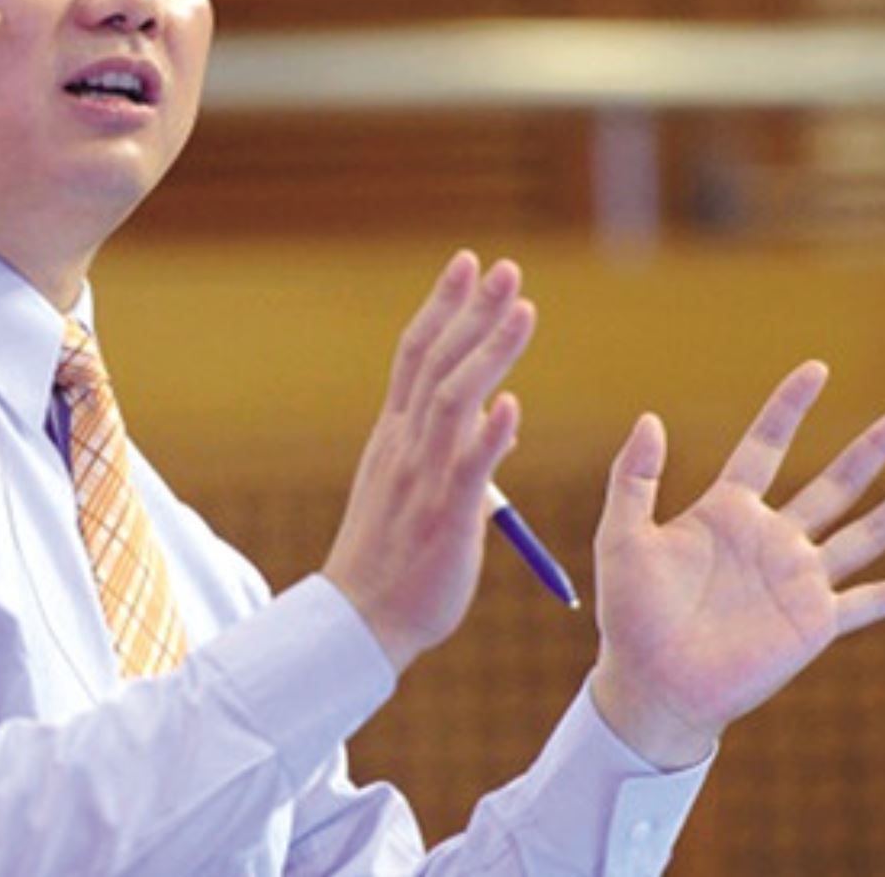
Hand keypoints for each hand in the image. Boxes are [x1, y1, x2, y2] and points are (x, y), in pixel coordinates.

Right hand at [323, 251, 535, 673]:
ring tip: (524, 311)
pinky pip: (468, 470)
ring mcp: (423, 478)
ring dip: (490, 352)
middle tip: (505, 268)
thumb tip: (502, 414)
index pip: (418, 354)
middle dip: (473, 312)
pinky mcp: (444, 517)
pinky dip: (490, 436)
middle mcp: (406, 445)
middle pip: (439, 363)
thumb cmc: (393, 559)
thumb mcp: (419, 490)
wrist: (360, 620)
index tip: (467, 264)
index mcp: (396, 436)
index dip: (443, 305)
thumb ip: (458, 448)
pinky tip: (513, 405)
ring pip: (455, 400)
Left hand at [589, 362, 884, 768]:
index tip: (817, 369)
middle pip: (834, 482)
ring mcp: (798, 580)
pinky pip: (874, 601)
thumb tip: (650, 417)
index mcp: (727, 512)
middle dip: (872, 448)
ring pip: (866, 531)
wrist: (652, 684)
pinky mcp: (814, 623)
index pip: (765, 446)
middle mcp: (772, 539)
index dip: (789, 408)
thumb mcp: (622, 536)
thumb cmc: (631, 614)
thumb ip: (633, 477)